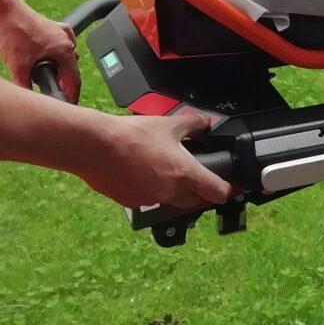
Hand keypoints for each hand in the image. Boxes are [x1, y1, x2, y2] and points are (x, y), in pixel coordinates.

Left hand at [0, 0, 80, 103]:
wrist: (4, 9)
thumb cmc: (13, 32)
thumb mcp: (17, 67)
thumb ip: (25, 87)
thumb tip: (29, 103)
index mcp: (64, 51)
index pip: (74, 81)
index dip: (71, 97)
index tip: (66, 106)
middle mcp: (66, 41)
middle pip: (71, 70)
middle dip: (64, 84)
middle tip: (53, 96)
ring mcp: (60, 32)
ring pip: (66, 57)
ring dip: (60, 69)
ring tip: (47, 79)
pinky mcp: (51, 27)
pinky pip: (61, 44)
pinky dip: (57, 53)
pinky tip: (47, 58)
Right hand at [81, 112, 232, 209]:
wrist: (97, 147)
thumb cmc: (134, 135)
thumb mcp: (168, 124)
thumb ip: (191, 124)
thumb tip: (204, 122)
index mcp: (185, 175)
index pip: (217, 193)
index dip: (226, 190)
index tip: (226, 186)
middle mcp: (171, 192)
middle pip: (195, 201)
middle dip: (199, 192)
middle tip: (196, 177)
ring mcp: (150, 200)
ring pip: (171, 202)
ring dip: (174, 192)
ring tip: (164, 171)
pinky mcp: (132, 202)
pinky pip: (149, 200)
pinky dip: (151, 191)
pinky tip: (142, 174)